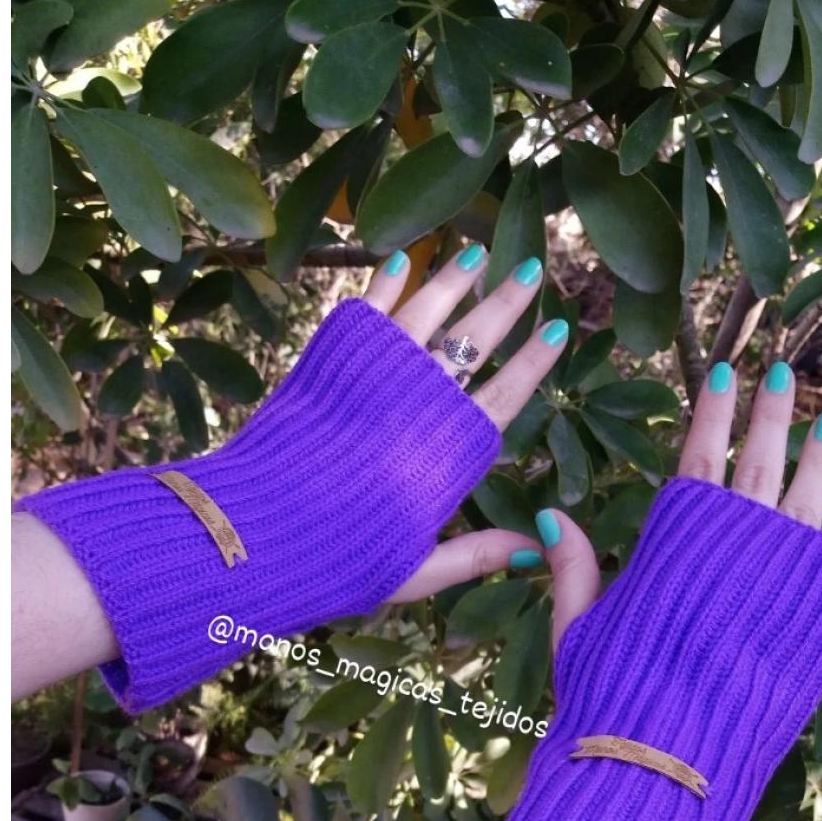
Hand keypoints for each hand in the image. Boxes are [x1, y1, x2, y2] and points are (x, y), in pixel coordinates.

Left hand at [361, 245, 569, 602]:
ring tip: (475, 252)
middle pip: (476, 340)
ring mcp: (380, 374)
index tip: (558, 328)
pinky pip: (370, 309)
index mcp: (453, 450)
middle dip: (508, 302)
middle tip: (532, 269)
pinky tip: (401, 258)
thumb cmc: (342, 557)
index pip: (509, 393)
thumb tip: (537, 549)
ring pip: (428, 311)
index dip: (536, 360)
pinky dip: (387, 281)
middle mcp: (423, 401)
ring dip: (453, 278)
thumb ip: (477, 554)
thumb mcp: (419, 568)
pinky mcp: (336, 359)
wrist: (263, 528)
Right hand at [484, 361, 821, 820]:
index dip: (709, 413)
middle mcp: (734, 544)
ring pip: (805, 497)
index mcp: (675, 541)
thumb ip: (575, 567)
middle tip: (783, 370)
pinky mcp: (819, 610)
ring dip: (820, 455)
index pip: (696, 459)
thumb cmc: (612, 691)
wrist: (662, 754)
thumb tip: (553, 515)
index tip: (721, 372)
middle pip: (755, 462)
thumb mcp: (579, 624)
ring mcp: (780, 573)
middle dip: (769, 413)